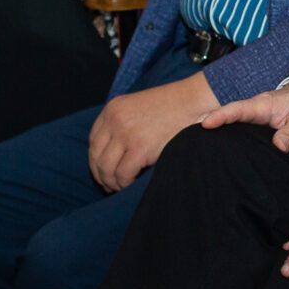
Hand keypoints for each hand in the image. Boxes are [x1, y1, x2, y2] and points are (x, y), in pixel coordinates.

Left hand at [86, 71, 220, 192]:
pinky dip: (124, 184)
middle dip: (101, 174)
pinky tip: (131, 185)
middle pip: (96, 155)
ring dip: (111, 182)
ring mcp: (126, 133)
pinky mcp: (139, 147)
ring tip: (120, 188)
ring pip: (106, 168)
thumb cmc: (174, 106)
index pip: (94, 140)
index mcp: (113, 108)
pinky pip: (122, 174)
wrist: (195, 100)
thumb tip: (116, 149)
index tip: (103, 170)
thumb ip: (125, 122)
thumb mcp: (140, 106)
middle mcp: (115, 119)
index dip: (96, 158)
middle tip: (109, 185)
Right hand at [198, 78, 288, 152]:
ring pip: (230, 125)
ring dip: (213, 133)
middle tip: (185, 138)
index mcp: (264, 105)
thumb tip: (279, 146)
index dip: (220, 116)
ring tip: (191, 147)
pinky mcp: (255, 128)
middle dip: (206, 124)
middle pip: (226, 116)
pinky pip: (236, 131)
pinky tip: (212, 151)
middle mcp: (254, 111)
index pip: (238, 109)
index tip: (204, 123)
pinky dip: (223, 137)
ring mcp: (253, 119)